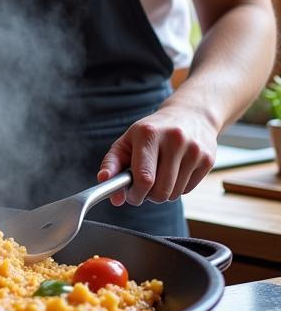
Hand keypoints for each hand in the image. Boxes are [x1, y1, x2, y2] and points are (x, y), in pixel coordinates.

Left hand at [98, 102, 217, 204]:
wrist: (190, 115)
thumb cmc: (152, 132)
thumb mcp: (127, 140)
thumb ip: (112, 163)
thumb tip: (103, 182)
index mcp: (148, 133)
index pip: (144, 177)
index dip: (134, 193)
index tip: (129, 196)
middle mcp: (174, 139)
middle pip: (160, 190)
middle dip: (148, 196)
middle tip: (143, 188)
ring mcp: (194, 150)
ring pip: (174, 194)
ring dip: (162, 193)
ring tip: (158, 176)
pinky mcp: (208, 160)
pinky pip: (187, 191)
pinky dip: (177, 188)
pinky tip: (175, 172)